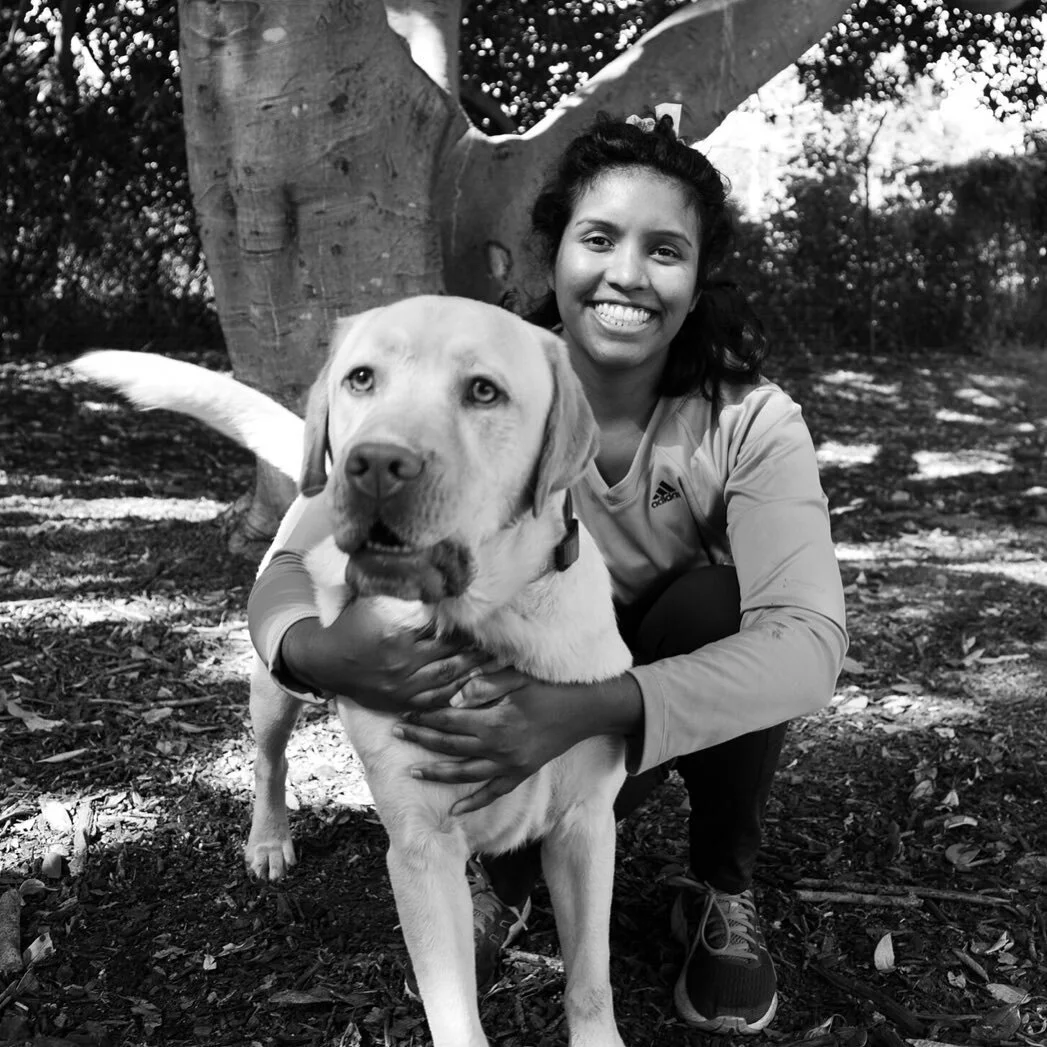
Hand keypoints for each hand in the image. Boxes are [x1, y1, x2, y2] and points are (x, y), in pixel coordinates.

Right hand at [280, 605, 490, 713]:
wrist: (325, 661)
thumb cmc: (352, 623)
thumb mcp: (371, 598)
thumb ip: (399, 585)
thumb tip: (426, 560)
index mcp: (396, 634)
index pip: (441, 627)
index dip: (466, 624)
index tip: (489, 616)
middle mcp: (402, 662)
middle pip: (451, 655)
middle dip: (480, 650)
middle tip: (508, 643)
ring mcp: (402, 686)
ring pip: (449, 679)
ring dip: (476, 672)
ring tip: (502, 664)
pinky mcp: (401, 701)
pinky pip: (436, 700)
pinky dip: (458, 694)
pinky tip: (477, 687)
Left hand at [393, 669, 594, 813]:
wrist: (585, 709)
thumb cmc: (550, 687)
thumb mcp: (517, 677)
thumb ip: (483, 684)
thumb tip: (452, 698)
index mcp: (495, 721)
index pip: (449, 720)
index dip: (425, 715)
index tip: (406, 711)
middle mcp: (499, 748)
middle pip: (450, 745)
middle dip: (421, 738)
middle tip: (397, 732)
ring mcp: (511, 765)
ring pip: (465, 774)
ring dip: (437, 773)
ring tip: (413, 771)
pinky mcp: (521, 773)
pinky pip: (493, 792)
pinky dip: (474, 803)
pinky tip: (455, 810)